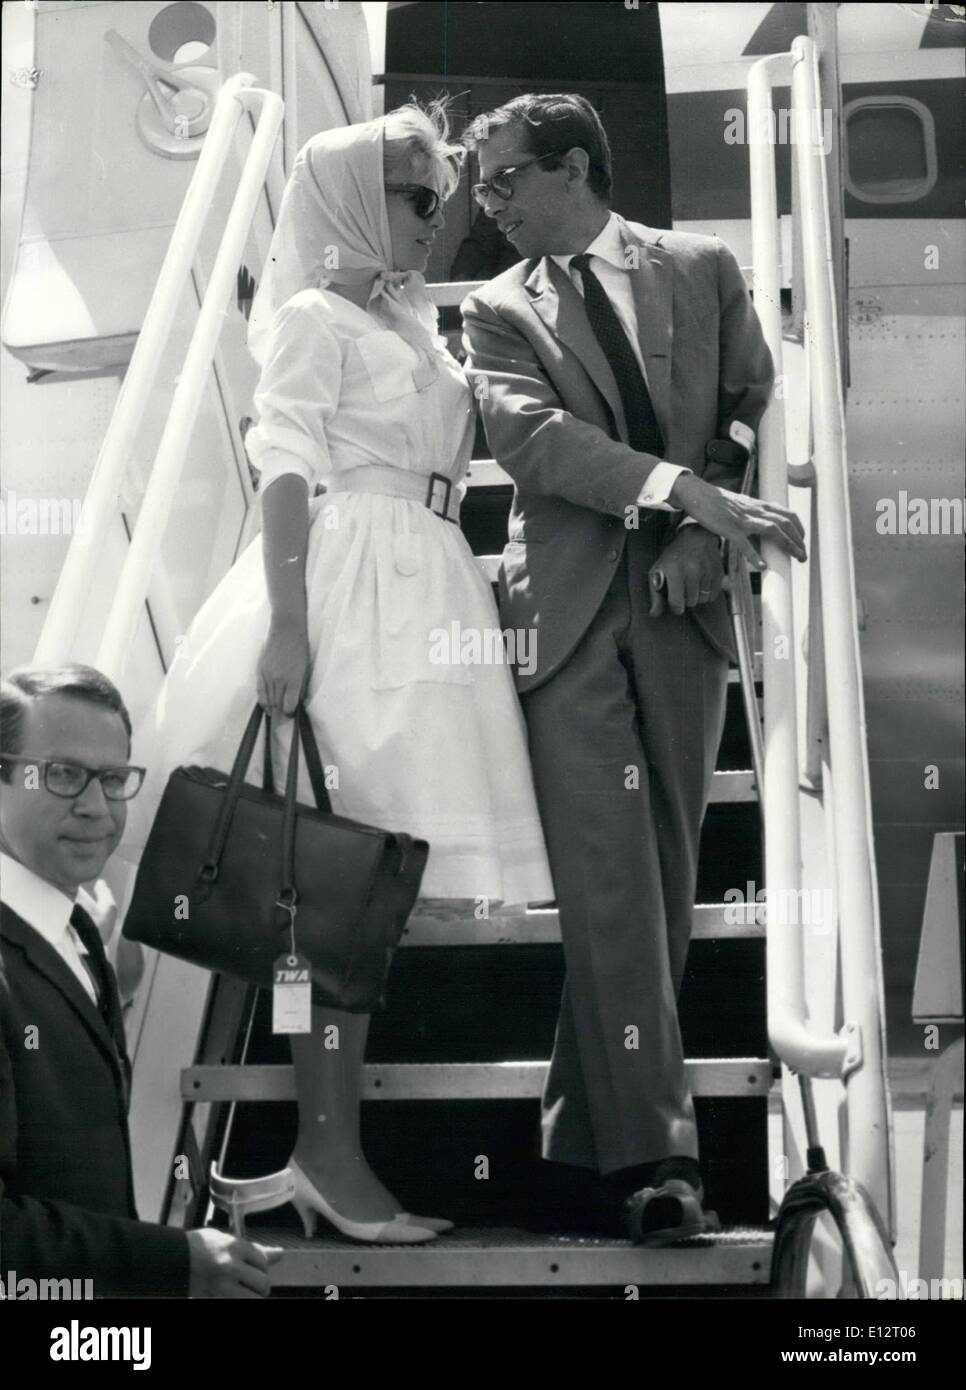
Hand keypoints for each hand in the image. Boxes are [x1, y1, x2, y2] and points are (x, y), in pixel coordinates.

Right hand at [186, 1228, 283, 1297]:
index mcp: (234, 1247)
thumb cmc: (199, 1247)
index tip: (254, 1266)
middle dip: (261, 1285)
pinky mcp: (214, 1298)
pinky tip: (233, 1293)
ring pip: (253, 1299)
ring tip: (245, 1291)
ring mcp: (221, 1286)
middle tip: (252, 1283)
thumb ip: (254, 1250)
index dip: (261, 1266)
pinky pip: (236, 1302)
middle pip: (263, 1283)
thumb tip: (279, 1254)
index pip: (263, 1261)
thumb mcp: (227, 1240)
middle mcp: (230, 1267)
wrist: (172, 1259)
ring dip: (252, 1296)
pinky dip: (238, 1298)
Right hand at [257, 614, 309, 715]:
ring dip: (271, 707)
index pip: (289, 705)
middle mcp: (279, 679)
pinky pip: (259, 690)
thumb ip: (301, 686)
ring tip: (275, 712)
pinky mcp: (260, 670)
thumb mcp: (306, 668)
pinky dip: (263, 699)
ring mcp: (268, 675)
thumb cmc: (299, 647)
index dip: (290, 712)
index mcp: (293, 679)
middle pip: (277, 704)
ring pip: (267, 699)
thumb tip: (298, 701)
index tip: (292, 713)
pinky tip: (266, 704)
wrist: (286, 630)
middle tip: (284, 714)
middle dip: (281, 711)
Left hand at [649, 528, 725, 616]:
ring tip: (692, 583)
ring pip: (703, 600)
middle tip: (683, 586)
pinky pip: (713, 595)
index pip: (676, 603)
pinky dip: (708, 593)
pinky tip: (702, 582)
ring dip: (697, 595)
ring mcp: (707, 570)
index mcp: (674, 570)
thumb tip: (654, 614)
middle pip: (691, 602)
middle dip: (686, 598)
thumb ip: (655, 595)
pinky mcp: (718, 572)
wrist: (696, 537)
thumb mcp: (658, 572)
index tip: (674, 602)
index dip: (675, 607)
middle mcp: (692, 570)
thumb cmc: (674, 557)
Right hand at [669, 474, 805, 568]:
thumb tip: (764, 526)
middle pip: (786, 523)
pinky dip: (754, 556)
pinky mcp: (730, 529)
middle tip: (803, 555)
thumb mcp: (743, 505)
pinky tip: (762, 566)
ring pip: (773, 530)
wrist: (700, 495)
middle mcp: (756, 511)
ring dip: (788, 544)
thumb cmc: (719, 502)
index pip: (787, 514)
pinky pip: (745, 544)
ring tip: (797, 558)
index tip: (802, 540)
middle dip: (799, 540)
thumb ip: (755, 514)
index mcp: (760, 506)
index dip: (799, 528)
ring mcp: (744, 520)